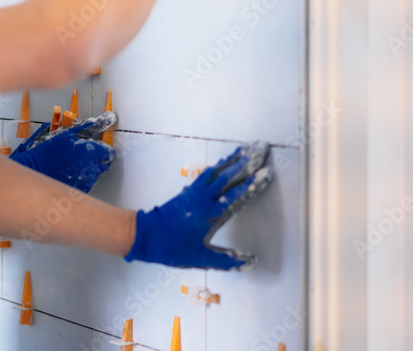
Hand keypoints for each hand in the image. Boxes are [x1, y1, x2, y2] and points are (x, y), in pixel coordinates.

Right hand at [9, 112, 116, 193]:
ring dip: (88, 171)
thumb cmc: (50, 150)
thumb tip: (99, 121)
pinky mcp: (79, 190)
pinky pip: (86, 185)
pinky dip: (81, 180)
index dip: (103, 150)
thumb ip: (86, 128)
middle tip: (83, 158)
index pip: (108, 153)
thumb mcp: (67, 134)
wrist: (36, 168)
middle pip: (103, 166)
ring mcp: (86, 180)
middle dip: (96, 161)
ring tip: (74, 166)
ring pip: (95, 176)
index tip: (98, 150)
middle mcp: (92, 167)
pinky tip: (71, 174)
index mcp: (91, 151)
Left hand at [124, 142, 273, 269]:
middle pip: (228, 175)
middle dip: (246, 161)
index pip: (237, 194)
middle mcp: (204, 198)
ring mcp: (194, 192)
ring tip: (245, 149)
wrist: (144, 235)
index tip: (268, 172)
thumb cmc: (172, 248)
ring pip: (216, 171)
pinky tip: (221, 162)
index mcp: (210, 213)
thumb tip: (251, 263)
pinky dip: (217, 166)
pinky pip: (205, 174)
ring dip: (231, 159)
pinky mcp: (187, 191)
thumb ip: (226, 260)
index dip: (253, 183)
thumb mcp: (201, 258)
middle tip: (261, 149)